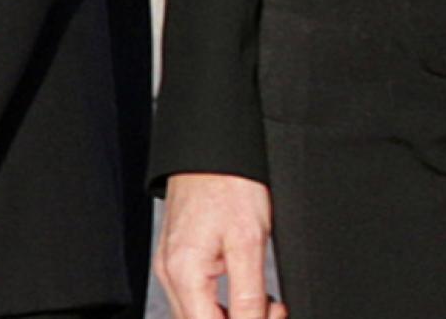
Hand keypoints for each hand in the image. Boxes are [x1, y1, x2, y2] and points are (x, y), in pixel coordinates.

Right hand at [155, 172, 286, 318]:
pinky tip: (248, 291)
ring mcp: (171, 263)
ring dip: (233, 318)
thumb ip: (248, 297)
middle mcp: (170, 271)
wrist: (211, 144)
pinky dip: (223, 304)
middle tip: (273, 309)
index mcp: (183, 272)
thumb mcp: (248, 243)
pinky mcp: (178, 255)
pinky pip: (197, 297)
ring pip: (199, 315)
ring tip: (265, 302)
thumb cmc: (228, 182)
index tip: (275, 315)